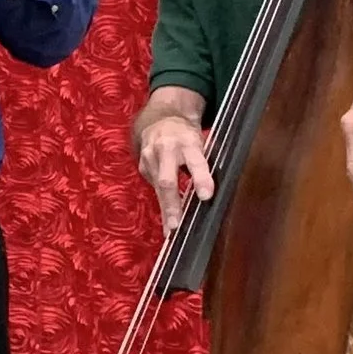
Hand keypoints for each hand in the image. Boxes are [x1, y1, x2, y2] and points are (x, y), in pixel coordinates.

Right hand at [137, 113, 213, 233]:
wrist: (159, 121)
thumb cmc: (186, 136)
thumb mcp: (199, 143)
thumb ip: (203, 163)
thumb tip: (210, 193)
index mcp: (187, 142)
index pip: (196, 162)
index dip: (201, 179)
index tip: (207, 196)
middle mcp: (165, 150)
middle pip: (167, 181)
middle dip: (171, 204)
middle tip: (176, 225)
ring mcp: (149, 159)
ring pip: (158, 189)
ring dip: (165, 211)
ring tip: (171, 232)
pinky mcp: (142, 168)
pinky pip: (154, 189)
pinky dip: (162, 205)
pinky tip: (167, 219)